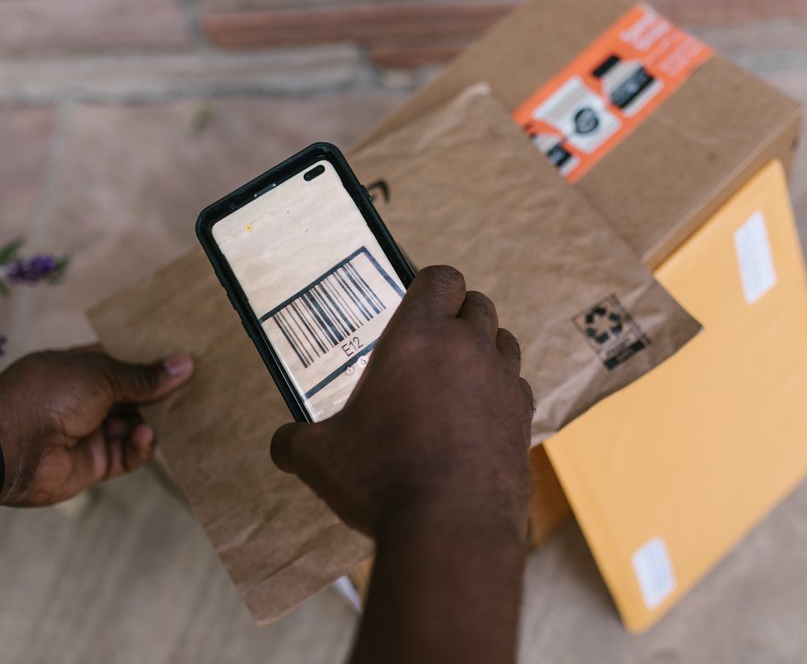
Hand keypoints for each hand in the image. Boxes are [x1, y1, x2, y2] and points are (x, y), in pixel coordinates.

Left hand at [0, 347, 193, 506]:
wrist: (9, 443)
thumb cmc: (50, 393)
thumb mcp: (102, 373)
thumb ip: (143, 376)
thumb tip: (185, 364)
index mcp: (80, 369)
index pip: (121, 363)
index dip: (149, 362)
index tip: (184, 359)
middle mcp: (85, 401)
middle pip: (132, 397)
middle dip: (160, 393)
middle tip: (196, 388)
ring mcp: (89, 433)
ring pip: (134, 427)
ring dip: (155, 421)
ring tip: (180, 413)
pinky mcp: (94, 465)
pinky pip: (127, 455)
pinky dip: (140, 446)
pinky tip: (147, 436)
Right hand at [270, 265, 533, 540]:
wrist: (452, 530)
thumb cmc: (382, 480)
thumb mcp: (319, 458)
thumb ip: (295, 441)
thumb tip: (282, 445)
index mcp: (419, 336)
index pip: (442, 278)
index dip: (430, 285)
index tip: (415, 305)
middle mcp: (468, 348)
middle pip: (478, 304)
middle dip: (457, 315)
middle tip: (430, 344)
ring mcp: (504, 383)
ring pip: (504, 342)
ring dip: (483, 350)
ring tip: (454, 380)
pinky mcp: (524, 421)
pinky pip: (517, 388)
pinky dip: (500, 393)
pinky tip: (475, 421)